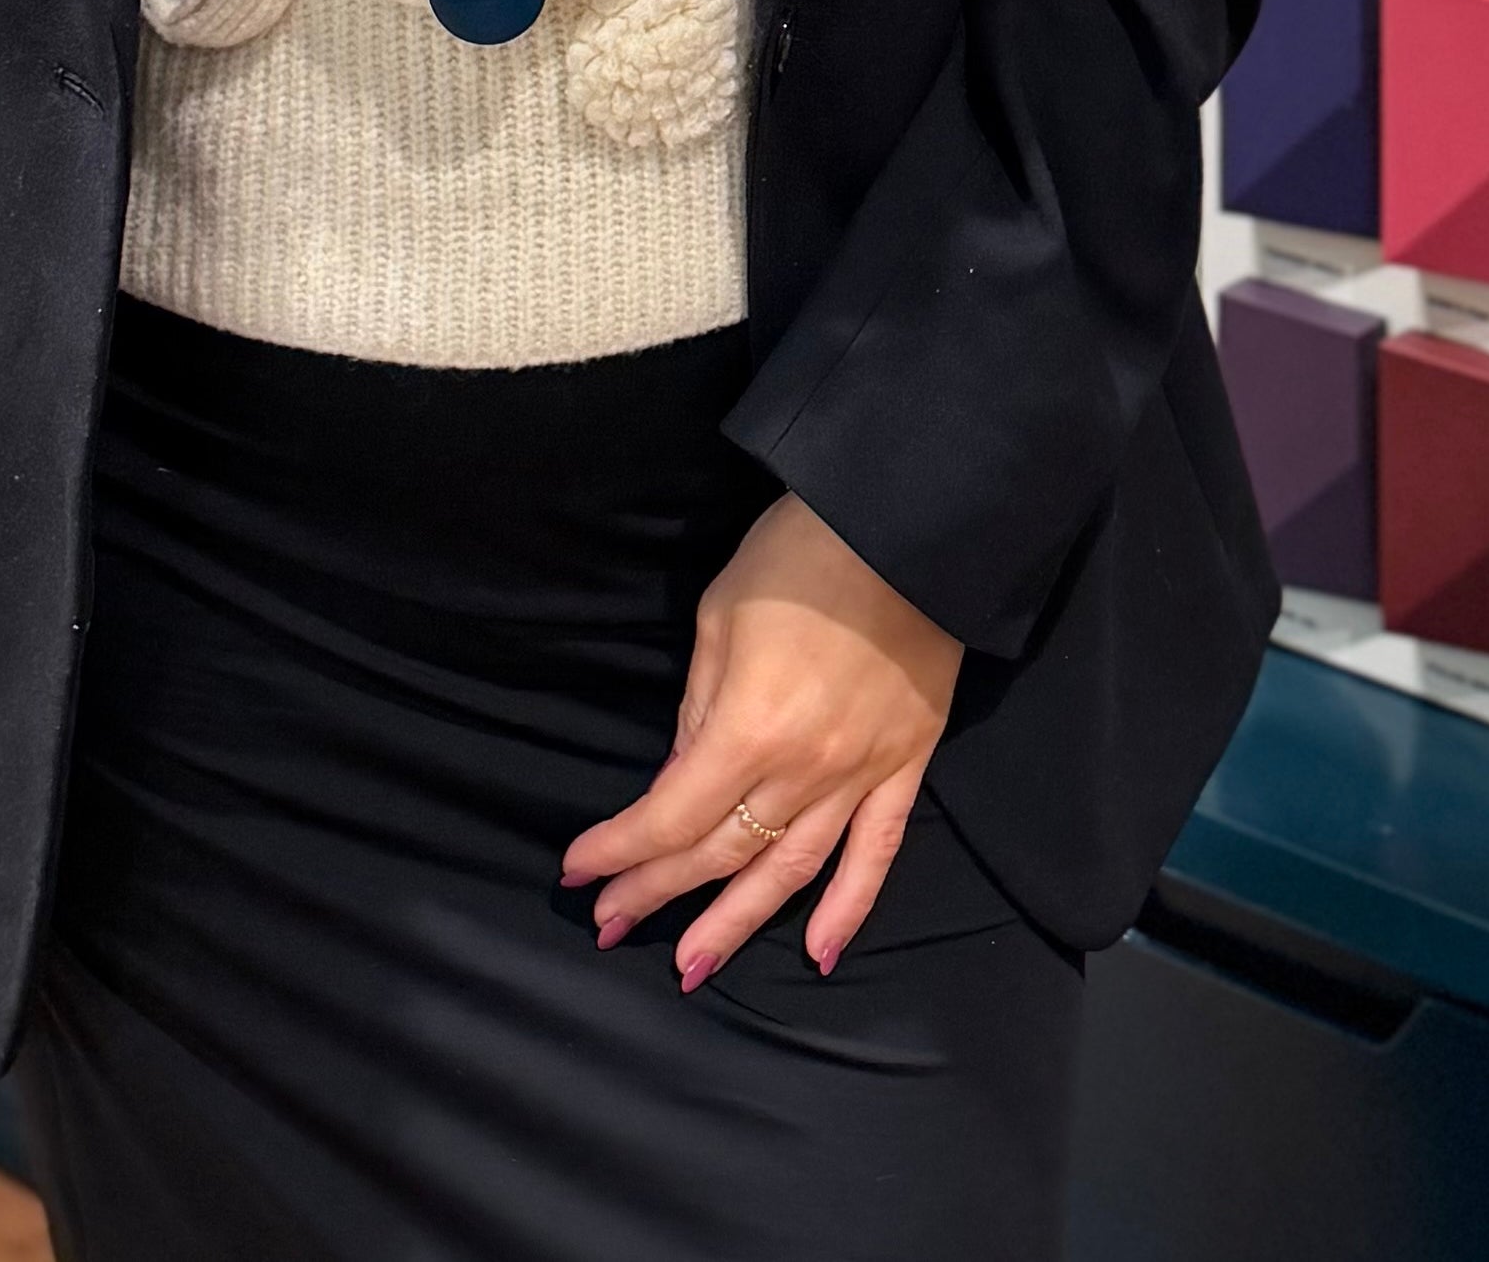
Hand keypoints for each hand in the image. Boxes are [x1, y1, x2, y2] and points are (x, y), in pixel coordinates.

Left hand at [559, 491, 961, 986]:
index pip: (671, 815)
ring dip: (736, 923)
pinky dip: (849, 909)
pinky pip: (877, 854)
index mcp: (748, 730)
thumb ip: (697, 709)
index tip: (579, 872)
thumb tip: (676, 781)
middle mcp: (803, 771)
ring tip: (691, 966)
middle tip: (610, 924)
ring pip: (789, 872)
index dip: (620, 849)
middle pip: (720, 852)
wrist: (909, 523)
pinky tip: (818, 953)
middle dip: (658, 891)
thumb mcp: (719, 616)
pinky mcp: (907, 767)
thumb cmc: (800, 554)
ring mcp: (860, 775)